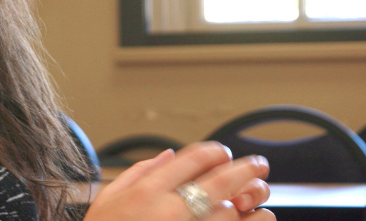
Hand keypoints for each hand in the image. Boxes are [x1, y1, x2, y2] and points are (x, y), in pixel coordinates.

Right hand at [83, 142, 273, 220]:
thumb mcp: (107, 200)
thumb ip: (138, 173)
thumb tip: (168, 156)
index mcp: (148, 192)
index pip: (195, 157)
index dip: (217, 152)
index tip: (224, 155)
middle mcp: (171, 210)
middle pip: (224, 179)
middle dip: (248, 168)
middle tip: (258, 167)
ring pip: (237, 212)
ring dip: (249, 205)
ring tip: (251, 204)